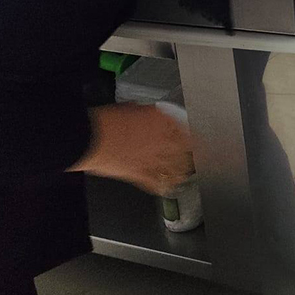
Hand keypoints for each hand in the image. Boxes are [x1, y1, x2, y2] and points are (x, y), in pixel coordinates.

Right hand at [69, 104, 193, 195]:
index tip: (203, 137)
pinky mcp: (141, 176)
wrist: (90, 137)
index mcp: (161, 120)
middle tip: (205, 156)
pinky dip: (166, 184)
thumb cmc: (108, 120)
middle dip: (197, 153)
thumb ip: (147, 114)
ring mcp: (153, 159)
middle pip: (189, 149)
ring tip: (190, 170)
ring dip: (185, 169)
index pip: (189, 128)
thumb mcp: (133, 108)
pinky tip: (171, 185)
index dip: (198, 135)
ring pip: (178, 168)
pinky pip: (159, 183)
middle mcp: (162, 140)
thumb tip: (150, 116)